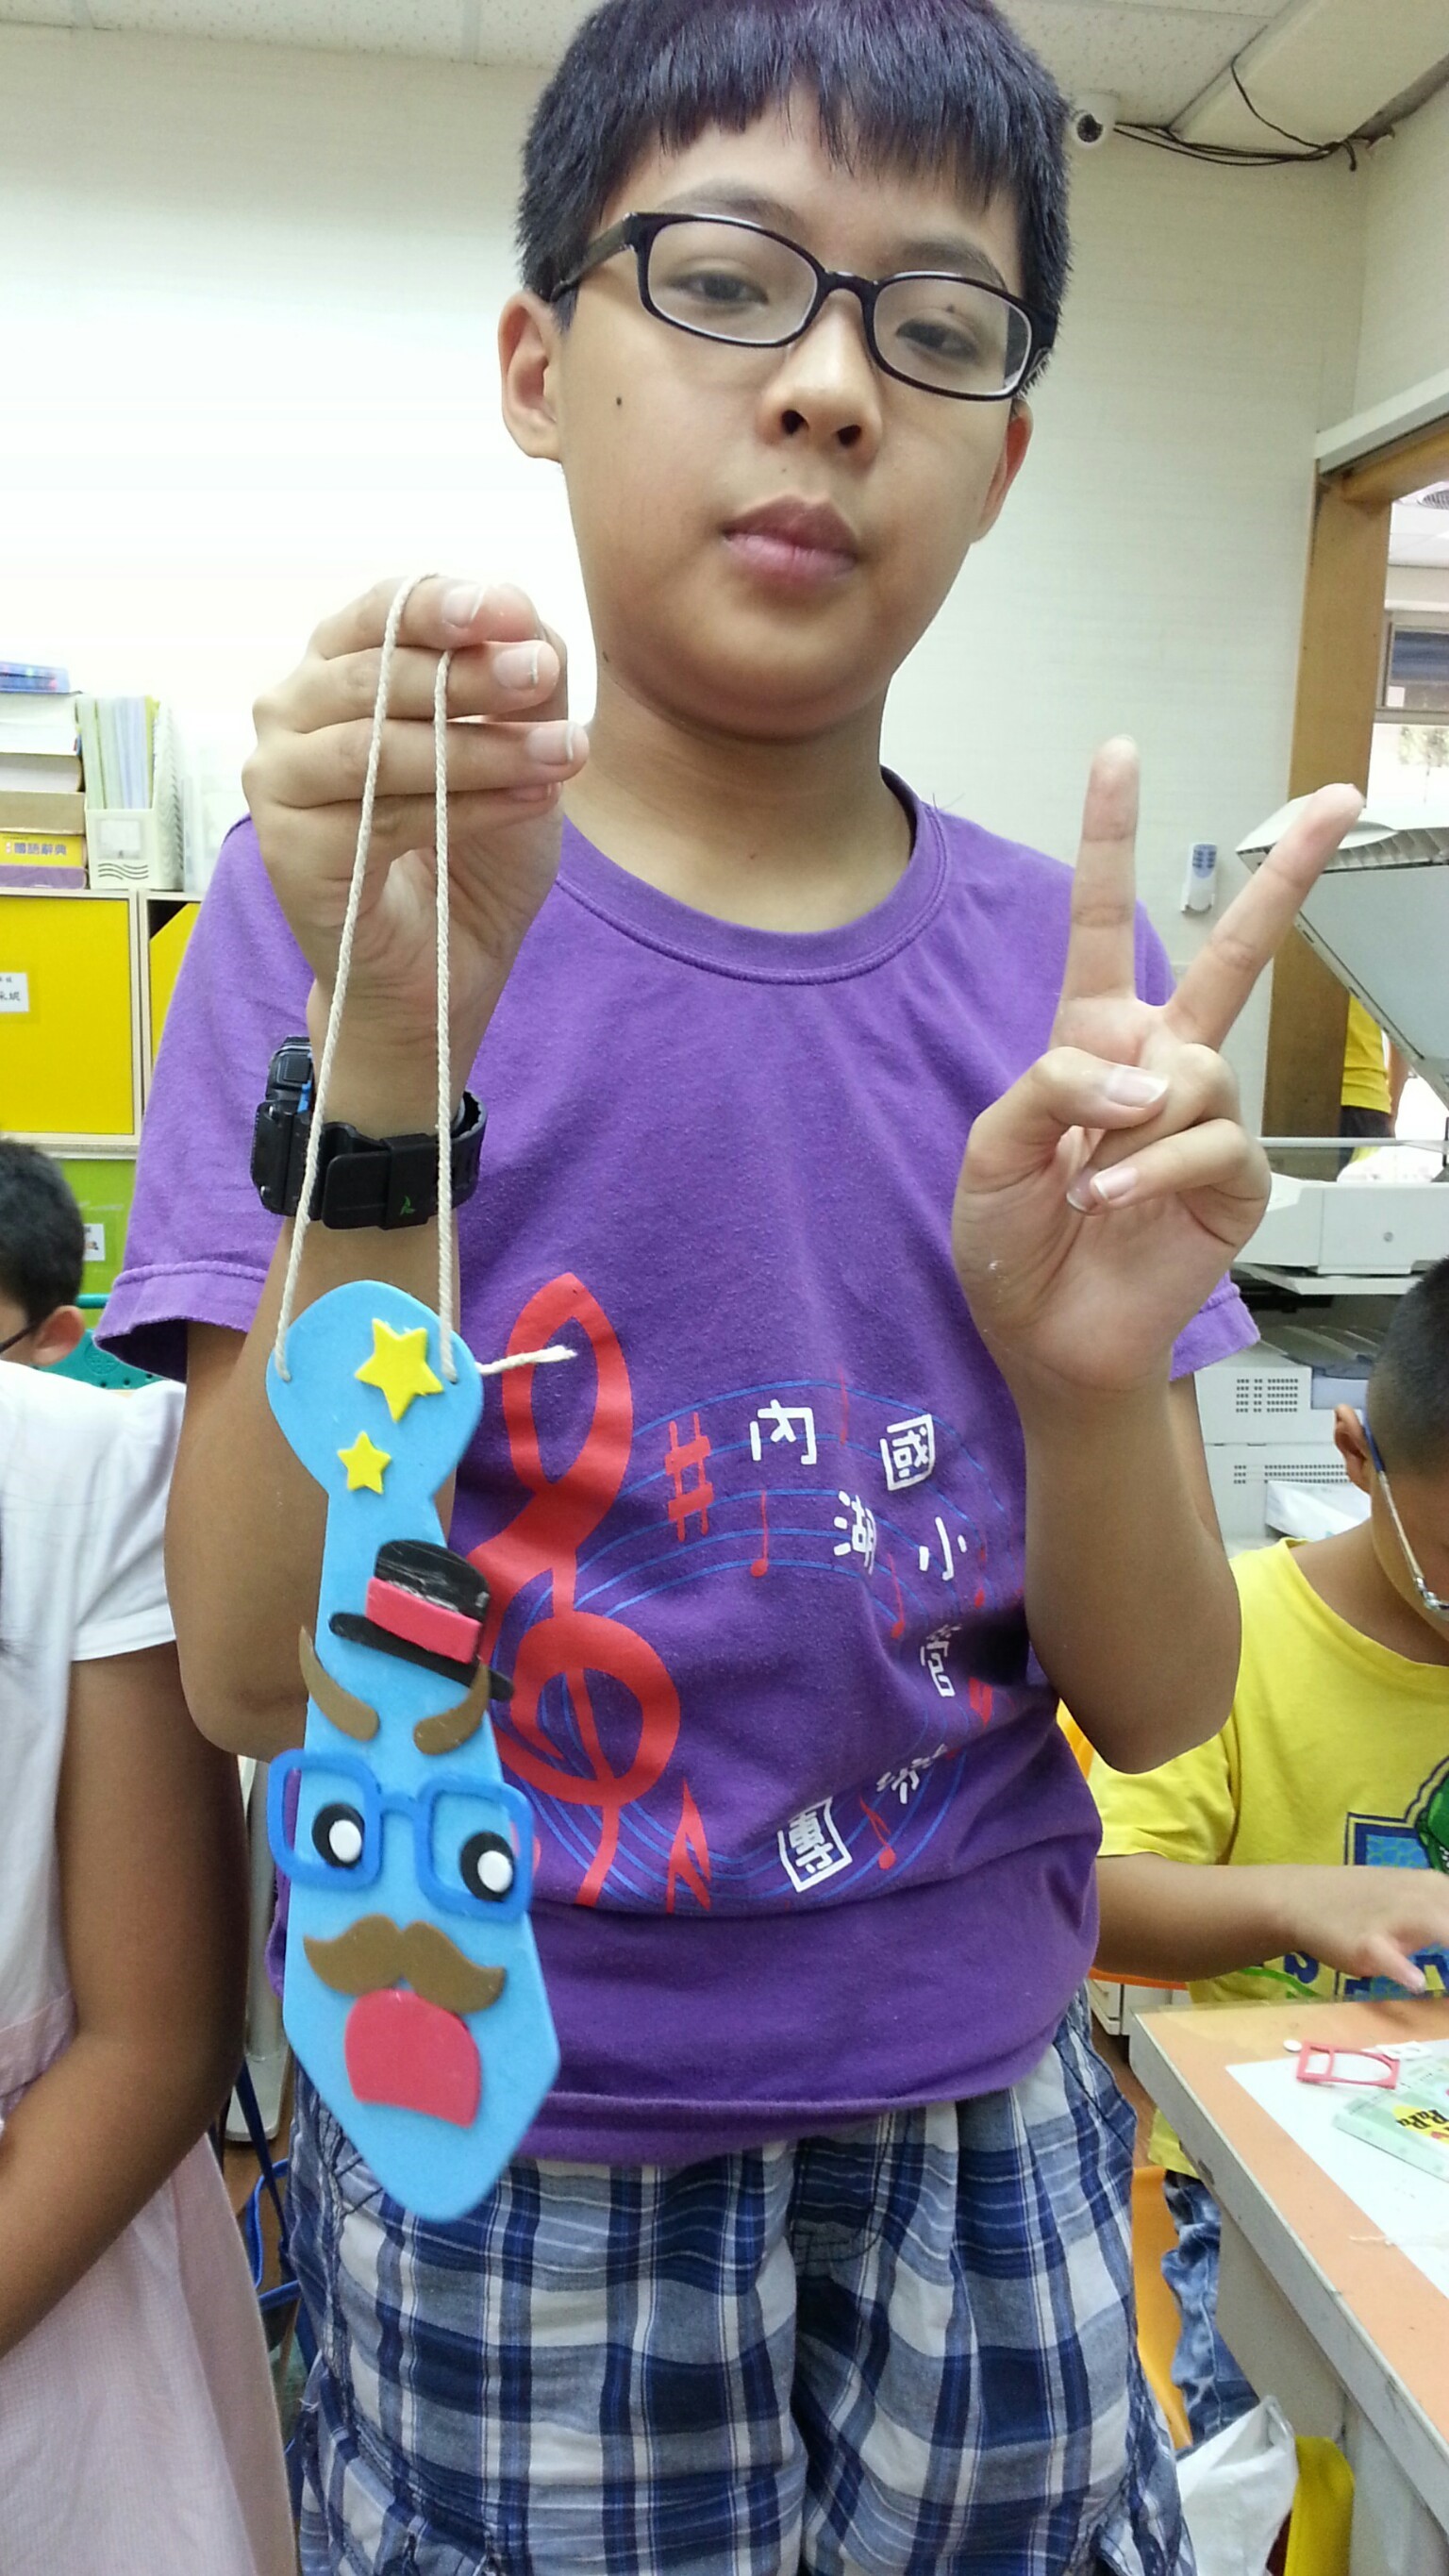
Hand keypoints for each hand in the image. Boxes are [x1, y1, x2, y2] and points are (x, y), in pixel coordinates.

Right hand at [243, 576, 588, 1122]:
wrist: (443, 966)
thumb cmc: (470, 848)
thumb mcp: (517, 748)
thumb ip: (518, 681)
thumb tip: (522, 617)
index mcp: (337, 668)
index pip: (381, 611)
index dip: (443, 604)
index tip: (510, 608)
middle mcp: (290, 712)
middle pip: (377, 671)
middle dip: (472, 673)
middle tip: (547, 677)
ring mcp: (277, 780)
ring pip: (377, 744)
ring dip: (480, 746)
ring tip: (565, 755)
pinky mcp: (287, 848)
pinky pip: (379, 815)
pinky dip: (467, 806)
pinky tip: (532, 802)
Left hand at [952, 741, 1361, 1404]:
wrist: (1046, 1342)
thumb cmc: (1012, 1246)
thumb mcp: (992, 1148)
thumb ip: (1052, 1084)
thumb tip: (1147, 1071)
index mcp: (1090, 1039)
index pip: (1100, 921)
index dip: (1110, 839)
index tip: (1121, 754)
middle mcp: (1157, 1065)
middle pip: (1232, 953)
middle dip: (1287, 875)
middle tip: (1342, 799)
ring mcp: (1202, 1119)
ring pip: (1197, 1070)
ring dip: (1134, 1127)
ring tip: (1090, 1186)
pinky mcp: (1235, 1180)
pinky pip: (1210, 1140)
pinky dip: (1155, 1169)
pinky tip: (1115, 1201)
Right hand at [1282, 1866, 1448, 1993]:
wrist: (1305, 1898)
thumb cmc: (1368, 1905)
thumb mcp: (1417, 1902)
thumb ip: (1446, 1922)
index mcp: (1440, 1888)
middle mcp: (1424, 1898)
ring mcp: (1394, 1918)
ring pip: (1440, 1928)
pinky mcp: (1366, 1941)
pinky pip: (1389, 1955)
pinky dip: (1404, 1968)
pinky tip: (1416, 1982)